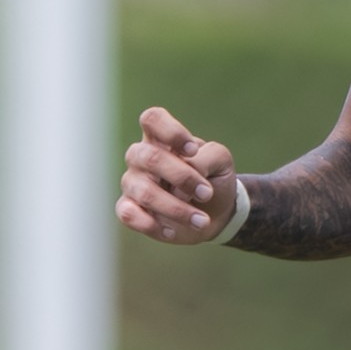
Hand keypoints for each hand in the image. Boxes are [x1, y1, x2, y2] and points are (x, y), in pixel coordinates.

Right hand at [116, 106, 241, 244]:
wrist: (215, 214)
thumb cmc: (213, 179)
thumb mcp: (222, 161)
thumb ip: (207, 157)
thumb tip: (184, 176)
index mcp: (162, 138)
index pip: (152, 119)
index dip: (171, 132)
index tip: (193, 151)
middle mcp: (142, 157)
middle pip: (150, 156)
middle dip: (182, 177)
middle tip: (206, 193)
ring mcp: (133, 183)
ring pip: (144, 191)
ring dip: (177, 208)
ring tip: (202, 221)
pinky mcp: (129, 209)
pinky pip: (128, 214)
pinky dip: (153, 225)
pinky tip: (173, 231)